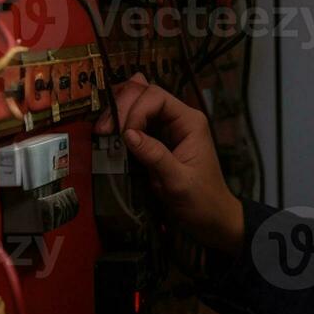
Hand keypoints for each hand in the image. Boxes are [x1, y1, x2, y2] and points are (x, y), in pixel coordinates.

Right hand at [109, 73, 243, 255]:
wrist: (211, 218)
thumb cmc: (201, 201)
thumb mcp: (178, 182)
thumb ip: (155, 156)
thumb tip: (128, 134)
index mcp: (190, 121)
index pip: (157, 97)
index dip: (135, 110)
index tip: (123, 135)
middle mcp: (179, 118)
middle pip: (144, 94)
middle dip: (121, 107)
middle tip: (102, 130)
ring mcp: (168, 127)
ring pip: (137, 104)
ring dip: (117, 112)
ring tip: (102, 130)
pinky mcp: (157, 139)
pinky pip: (136, 122)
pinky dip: (120, 123)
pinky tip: (108, 133)